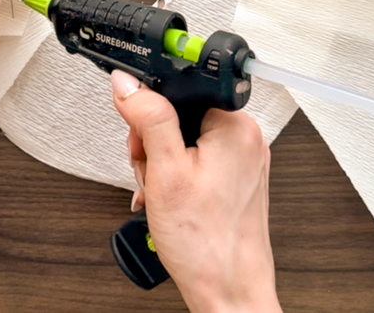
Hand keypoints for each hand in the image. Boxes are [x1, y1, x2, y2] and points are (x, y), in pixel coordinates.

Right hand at [112, 70, 281, 312]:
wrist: (228, 289)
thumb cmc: (206, 243)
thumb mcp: (165, 172)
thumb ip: (148, 119)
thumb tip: (128, 84)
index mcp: (235, 126)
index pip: (180, 90)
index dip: (151, 112)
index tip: (141, 135)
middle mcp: (245, 139)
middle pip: (180, 116)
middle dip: (153, 144)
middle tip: (151, 174)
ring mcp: (243, 162)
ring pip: (184, 140)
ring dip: (161, 165)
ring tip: (160, 192)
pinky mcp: (237, 180)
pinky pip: (197, 162)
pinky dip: (176, 177)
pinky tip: (169, 200)